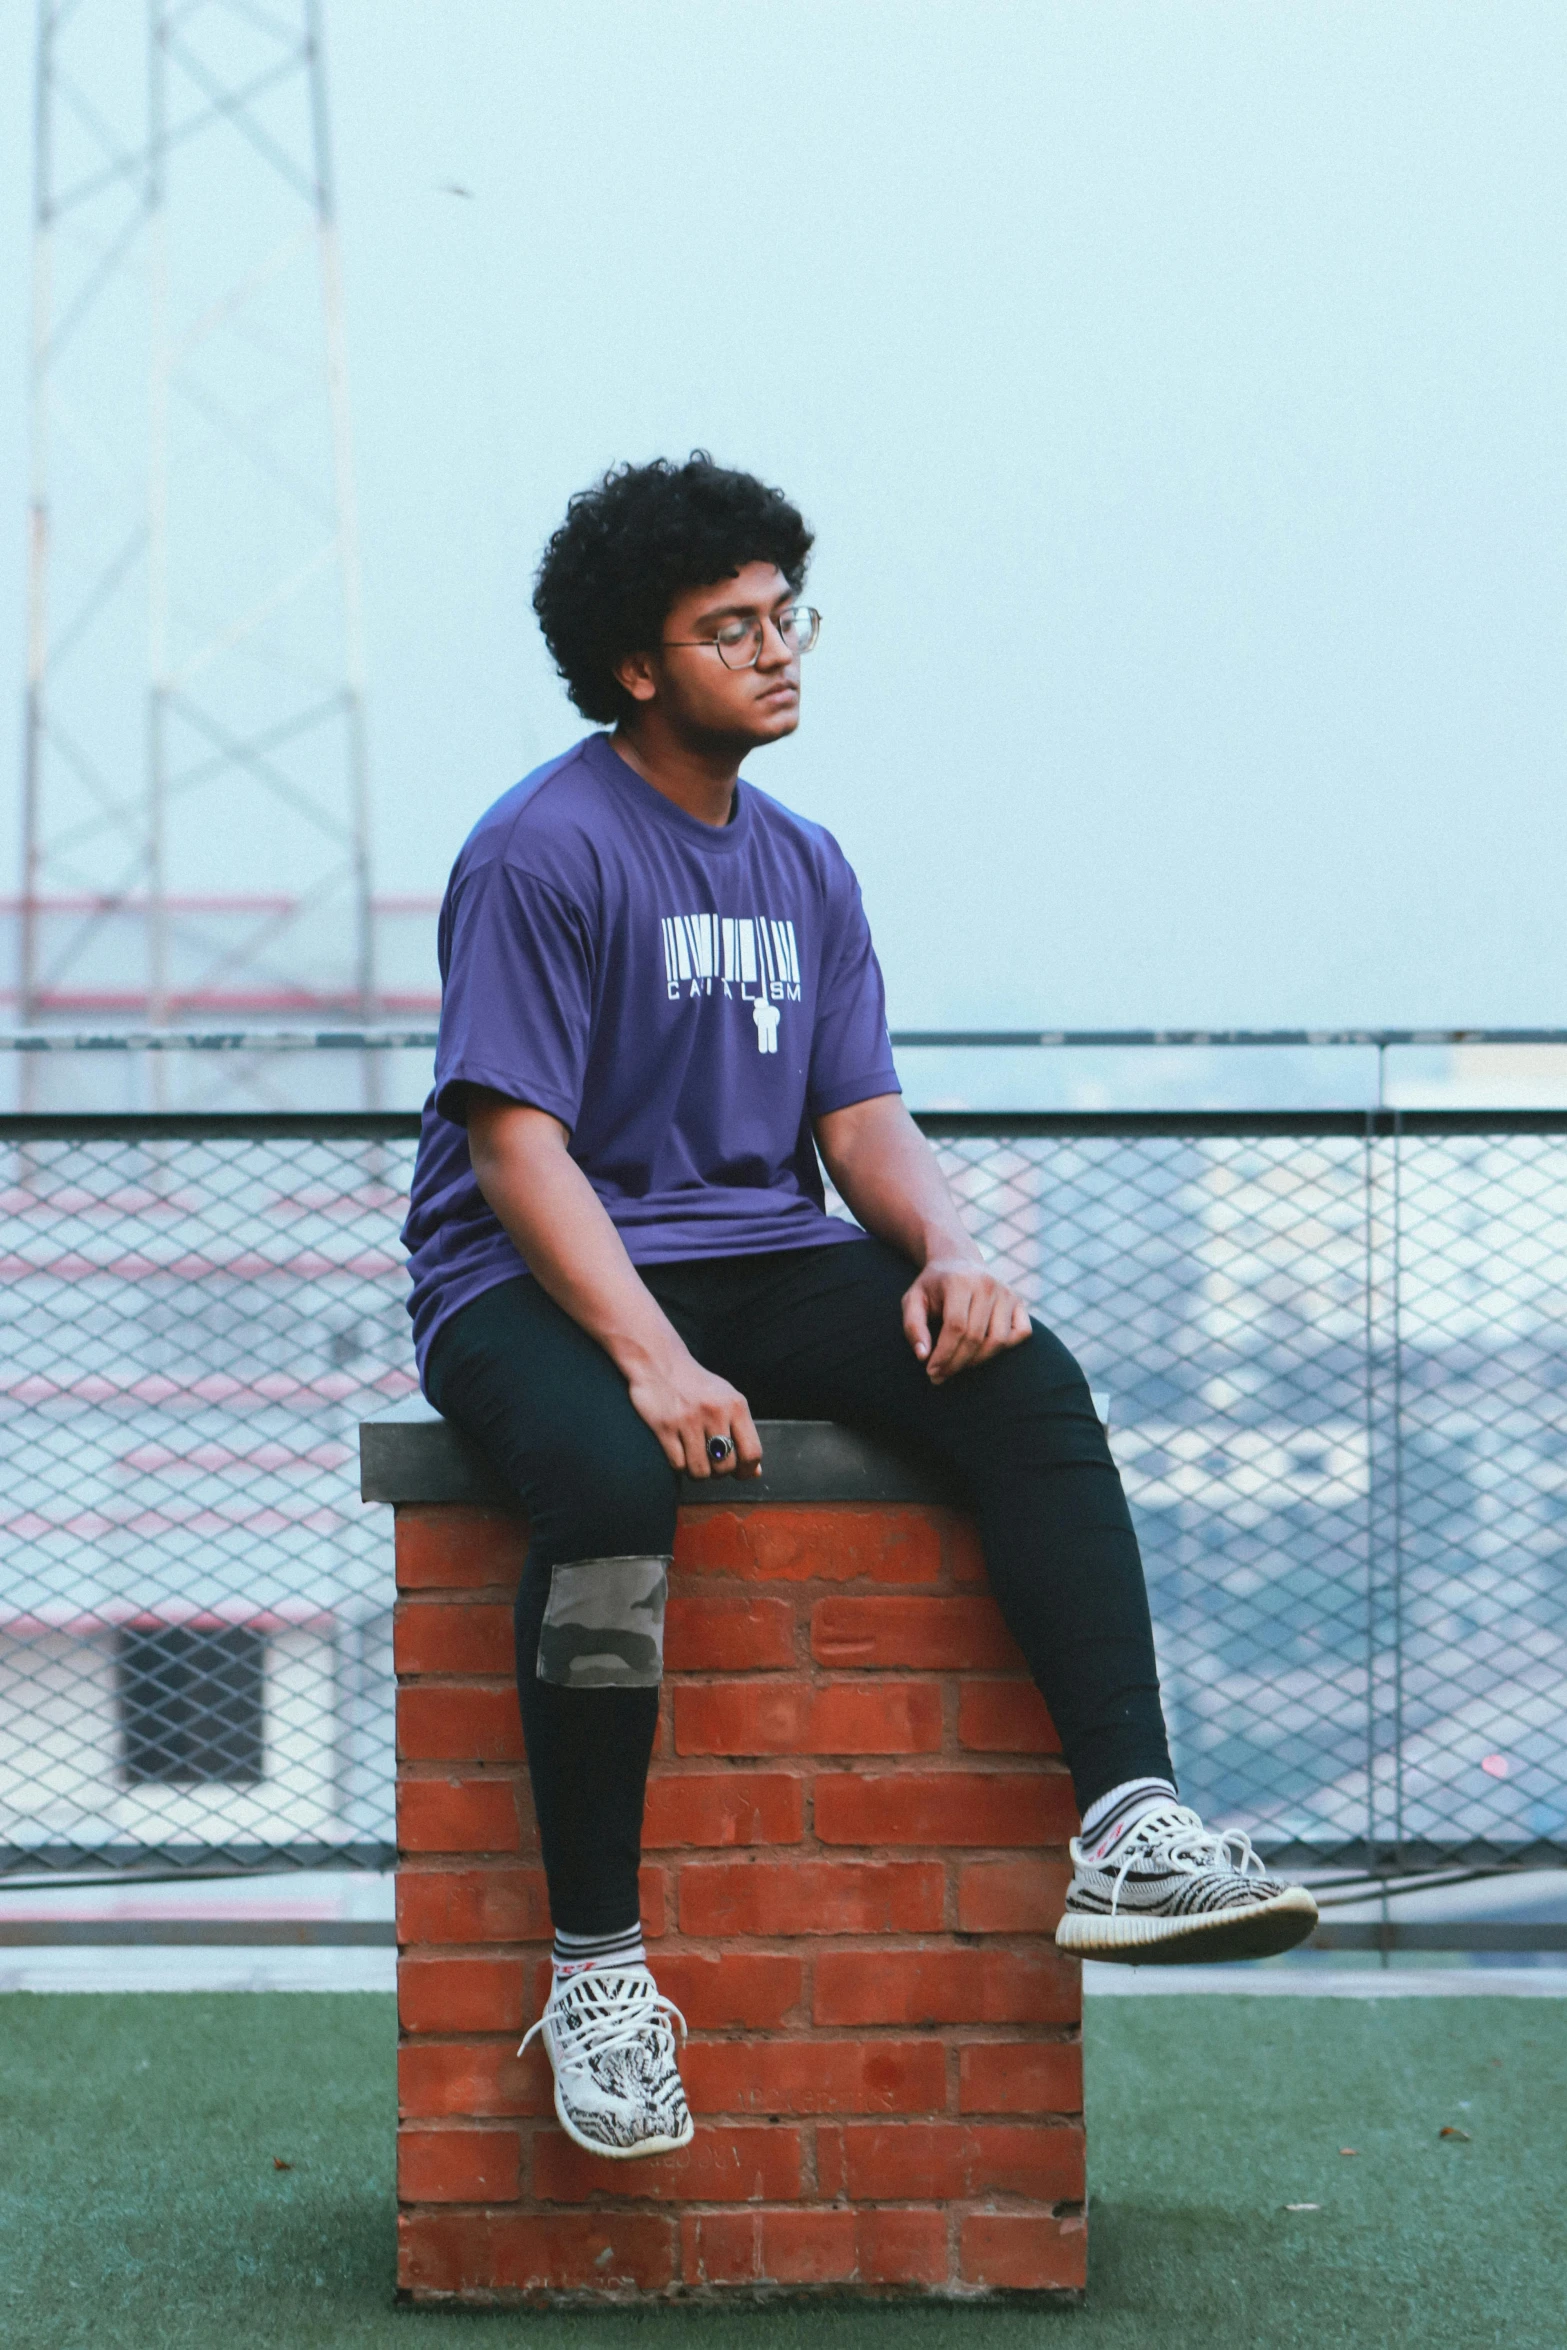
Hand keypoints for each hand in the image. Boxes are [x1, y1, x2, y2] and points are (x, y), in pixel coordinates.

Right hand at [624, 1343, 762, 1480]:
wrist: (658, 1361)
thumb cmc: (697, 1385)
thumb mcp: (726, 1400)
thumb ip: (743, 1434)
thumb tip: (755, 1472)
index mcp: (735, 1405)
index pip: (752, 1452)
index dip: (747, 1471)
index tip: (739, 1473)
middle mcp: (715, 1412)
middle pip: (725, 1466)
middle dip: (719, 1473)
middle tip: (711, 1463)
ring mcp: (688, 1419)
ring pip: (700, 1471)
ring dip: (697, 1472)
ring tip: (694, 1459)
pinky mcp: (664, 1427)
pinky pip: (678, 1464)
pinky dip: (679, 1465)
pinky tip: (679, 1452)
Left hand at [902, 1257, 1032, 1385]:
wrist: (957, 1260)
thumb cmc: (932, 1286)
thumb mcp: (913, 1300)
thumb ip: (913, 1326)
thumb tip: (923, 1356)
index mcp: (960, 1282)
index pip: (956, 1327)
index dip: (944, 1354)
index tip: (932, 1371)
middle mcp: (987, 1285)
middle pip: (976, 1337)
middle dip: (956, 1363)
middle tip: (940, 1376)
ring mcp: (1007, 1293)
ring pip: (999, 1340)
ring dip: (978, 1361)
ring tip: (958, 1365)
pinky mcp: (1019, 1301)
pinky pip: (1021, 1333)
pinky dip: (1005, 1348)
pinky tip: (983, 1350)